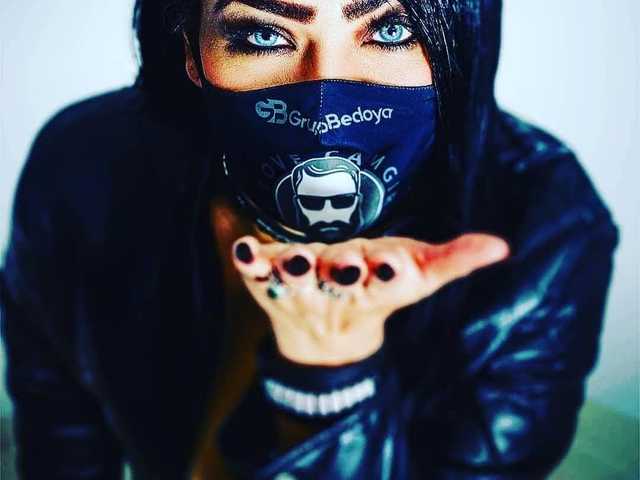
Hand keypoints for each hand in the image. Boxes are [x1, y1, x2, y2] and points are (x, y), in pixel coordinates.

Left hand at [231, 234, 508, 365]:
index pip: (392, 282)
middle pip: (343, 279)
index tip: (394, 266)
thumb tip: (500, 246)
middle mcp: (338, 287)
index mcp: (378, 285)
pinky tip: (241, 246)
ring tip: (292, 258)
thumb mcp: (416, 275)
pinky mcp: (268, 279)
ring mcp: (301, 285)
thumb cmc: (373, 288)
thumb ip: (453, 259)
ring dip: (295, 267)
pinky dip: (248, 261)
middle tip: (348, 264)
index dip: (393, 273)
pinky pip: (256, 271)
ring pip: (298, 277)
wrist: (321, 333)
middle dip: (345, 271)